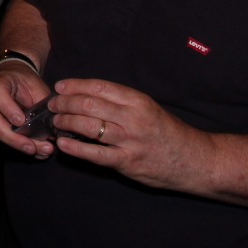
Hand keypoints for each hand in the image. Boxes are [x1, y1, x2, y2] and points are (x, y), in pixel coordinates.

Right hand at [0, 62, 54, 156]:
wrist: (13, 77)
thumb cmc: (24, 79)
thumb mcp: (35, 84)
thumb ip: (40, 101)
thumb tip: (53, 123)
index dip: (7, 109)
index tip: (21, 122)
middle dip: (12, 138)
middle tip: (32, 147)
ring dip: (17, 145)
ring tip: (39, 151)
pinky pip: (4, 138)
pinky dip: (21, 146)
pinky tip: (37, 152)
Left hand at [44, 77, 214, 192]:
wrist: (195, 160)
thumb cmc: (168, 132)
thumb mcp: (148, 108)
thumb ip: (121, 103)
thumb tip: (86, 96)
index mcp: (138, 101)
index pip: (99, 87)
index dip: (75, 85)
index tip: (60, 87)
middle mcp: (133, 118)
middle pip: (89, 104)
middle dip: (65, 103)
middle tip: (52, 104)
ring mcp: (130, 141)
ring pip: (89, 126)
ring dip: (66, 122)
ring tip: (55, 121)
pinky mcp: (127, 162)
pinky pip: (95, 154)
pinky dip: (75, 148)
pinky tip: (63, 144)